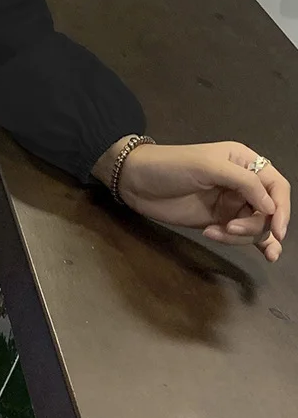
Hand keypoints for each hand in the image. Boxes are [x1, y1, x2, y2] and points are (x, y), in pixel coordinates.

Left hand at [94, 140, 289, 262]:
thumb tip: (271, 207)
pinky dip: (254, 244)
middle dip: (255, 224)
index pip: (276, 185)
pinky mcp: (219, 220)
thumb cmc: (169, 165)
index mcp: (243, 162)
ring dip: (242, 235)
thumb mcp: (206, 166)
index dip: (282, 207)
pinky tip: (266, 255)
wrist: (135, 181)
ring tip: (214, 232)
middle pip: (269, 210)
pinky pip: (245, 235)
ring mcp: (230, 204)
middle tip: (230, 228)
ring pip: (256, 226)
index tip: (277, 228)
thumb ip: (242, 182)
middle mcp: (241, 183)